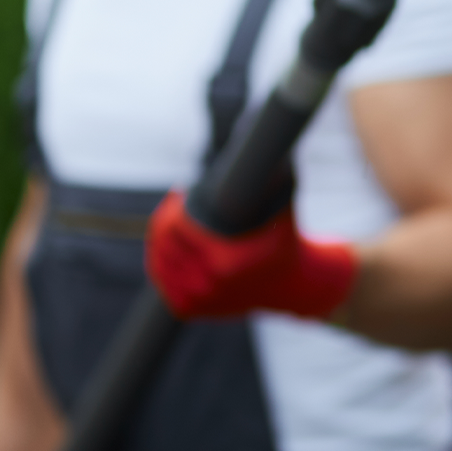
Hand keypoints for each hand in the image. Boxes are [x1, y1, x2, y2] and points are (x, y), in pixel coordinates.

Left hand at [146, 191, 357, 321]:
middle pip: (166, 245)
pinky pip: (164, 286)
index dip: (174, 207)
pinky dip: (161, 267)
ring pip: (160, 265)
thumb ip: (274, 176)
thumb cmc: (286, 240)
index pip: (180, 229)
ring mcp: (201, 301)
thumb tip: (266, 139)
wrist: (293, 286)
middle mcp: (211, 284)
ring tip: (168, 221)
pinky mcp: (196, 311)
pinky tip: (164, 249)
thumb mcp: (283, 208)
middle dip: (165, 219)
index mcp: (226, 261)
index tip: (181, 191)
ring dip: (159, 241)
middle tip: (175, 202)